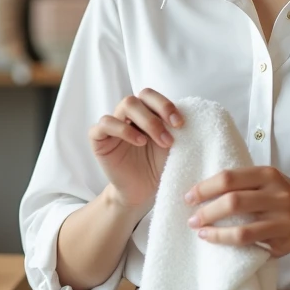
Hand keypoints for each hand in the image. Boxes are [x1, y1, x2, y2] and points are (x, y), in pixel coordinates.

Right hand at [88, 89, 184, 213]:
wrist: (141, 192)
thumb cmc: (157, 167)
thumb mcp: (171, 146)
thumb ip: (175, 128)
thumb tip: (191, 114)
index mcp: (144, 112)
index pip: (151, 96)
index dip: (165, 105)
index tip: (181, 123)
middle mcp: (127, 115)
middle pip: (138, 97)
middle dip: (158, 114)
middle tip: (171, 138)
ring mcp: (112, 124)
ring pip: (125, 105)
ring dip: (147, 121)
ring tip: (160, 142)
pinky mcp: (98, 138)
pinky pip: (105, 123)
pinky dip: (123, 129)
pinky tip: (139, 142)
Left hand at [183, 166, 289, 257]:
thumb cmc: (281, 193)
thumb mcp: (266, 179)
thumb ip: (241, 181)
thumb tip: (199, 191)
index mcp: (267, 175)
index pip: (229, 178)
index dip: (204, 188)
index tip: (188, 197)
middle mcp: (277, 196)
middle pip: (233, 202)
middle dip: (207, 212)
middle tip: (192, 219)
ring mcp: (282, 221)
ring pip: (242, 232)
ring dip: (217, 234)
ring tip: (202, 233)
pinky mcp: (285, 243)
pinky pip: (254, 247)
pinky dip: (234, 247)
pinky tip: (222, 245)